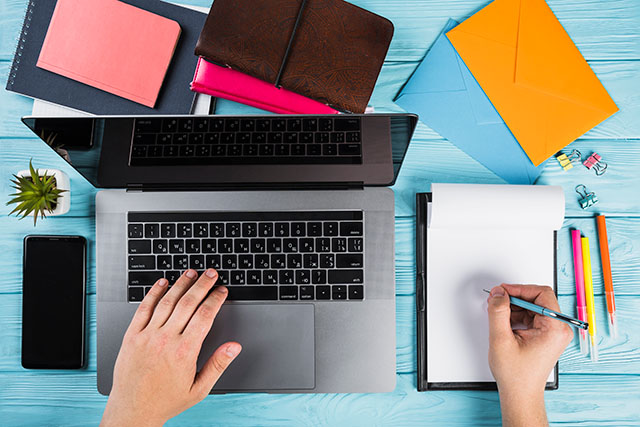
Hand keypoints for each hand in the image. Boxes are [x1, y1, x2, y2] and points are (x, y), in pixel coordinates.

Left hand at [101, 269, 240, 426]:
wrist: (133, 411)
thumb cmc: (166, 401)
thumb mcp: (199, 388)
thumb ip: (218, 365)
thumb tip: (234, 347)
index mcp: (184, 352)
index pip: (204, 315)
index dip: (215, 299)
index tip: (221, 291)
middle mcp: (165, 340)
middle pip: (188, 303)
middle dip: (202, 285)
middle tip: (211, 274)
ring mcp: (147, 336)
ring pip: (167, 302)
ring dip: (181, 284)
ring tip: (191, 273)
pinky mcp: (132, 336)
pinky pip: (144, 309)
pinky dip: (154, 293)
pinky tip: (162, 283)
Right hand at [487, 284, 572, 426]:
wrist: (520, 393)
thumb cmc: (516, 374)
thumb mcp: (501, 339)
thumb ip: (498, 312)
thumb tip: (498, 293)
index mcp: (554, 328)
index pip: (541, 294)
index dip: (519, 289)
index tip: (503, 291)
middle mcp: (558, 329)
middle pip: (537, 299)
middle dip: (515, 298)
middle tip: (497, 300)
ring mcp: (553, 332)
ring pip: (533, 307)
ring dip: (514, 307)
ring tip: (499, 315)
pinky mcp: (546, 336)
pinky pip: (532, 316)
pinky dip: (517, 316)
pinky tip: (505, 323)